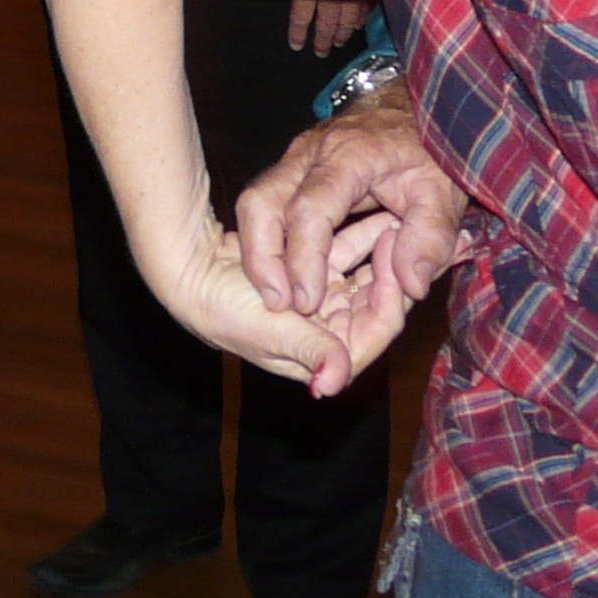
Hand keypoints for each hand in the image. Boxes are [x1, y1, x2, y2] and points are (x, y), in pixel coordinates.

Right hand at [154, 219, 410, 399]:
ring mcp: (320, 298)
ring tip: (398, 216)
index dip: (393, 294)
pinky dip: (359, 237)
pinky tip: (376, 212)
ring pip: (364, 274)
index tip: (397, 255)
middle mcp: (329, 327)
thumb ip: (311, 351)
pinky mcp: (308, 271)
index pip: (377, 327)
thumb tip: (334, 385)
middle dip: (393, 269)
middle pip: (377, 300)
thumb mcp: (270, 330)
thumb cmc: (224, 308)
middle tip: (410, 232)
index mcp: (326, 351)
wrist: (187, 274)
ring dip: (379, 249)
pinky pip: (343, 255)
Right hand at [233, 80, 468, 319]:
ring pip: (256, 203)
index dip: (303, 258)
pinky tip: (286, 275)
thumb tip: (411, 284)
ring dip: (260, 253)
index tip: (306, 300)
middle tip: (276, 302)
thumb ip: (431, 239)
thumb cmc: (427, 151)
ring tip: (277, 295)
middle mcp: (310, 153)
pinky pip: (268, 206)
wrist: (414, 112)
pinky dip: (271, 242)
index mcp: (348, 155)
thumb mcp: (443, 194)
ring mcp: (295, 160)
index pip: (308, 209)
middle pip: (261, 202)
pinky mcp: (293, 172)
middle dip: (260, 257)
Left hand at [289, 0, 372, 52]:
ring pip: (349, 19)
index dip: (298, 33)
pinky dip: (363, 18)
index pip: (301, 17)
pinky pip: (366, 7)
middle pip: (327, 24)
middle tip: (321, 52)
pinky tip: (361, 23)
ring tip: (339, 42)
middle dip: (323, 40)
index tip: (296, 45)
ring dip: (343, 33)